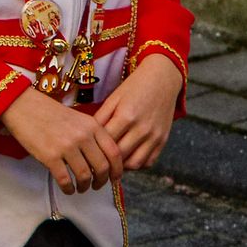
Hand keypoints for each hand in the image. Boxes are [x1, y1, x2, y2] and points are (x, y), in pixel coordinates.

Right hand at [0, 87, 121, 194]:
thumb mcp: (77, 119)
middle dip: (102, 181)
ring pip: (84, 175)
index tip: (114, 178)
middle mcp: (83, 136)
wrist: (22, 106)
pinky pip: (65, 179)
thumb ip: (92, 134)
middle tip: (97, 186)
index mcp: (92, 126)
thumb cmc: (49, 113)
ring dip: (84, 186)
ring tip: (81, 188)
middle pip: (102, 167)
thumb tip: (101, 159)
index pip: (114, 152)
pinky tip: (67, 189)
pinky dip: (68, 188)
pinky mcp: (49, 156)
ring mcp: (66, 146)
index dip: (117, 169)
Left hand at [93, 52, 183, 170]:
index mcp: (126, 116)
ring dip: (120, 167)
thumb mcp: (113, 99)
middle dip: (104, 161)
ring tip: (109, 162)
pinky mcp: (163, 140)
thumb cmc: (134, 88)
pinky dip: (136, 164)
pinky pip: (149, 161)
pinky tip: (125, 159)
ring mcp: (154, 136)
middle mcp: (142, 129)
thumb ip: (101, 118)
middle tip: (93, 163)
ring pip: (134, 164)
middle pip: (119, 156)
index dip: (92, 151)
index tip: (83, 155)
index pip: (105, 143)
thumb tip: (87, 138)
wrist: (162, 80)